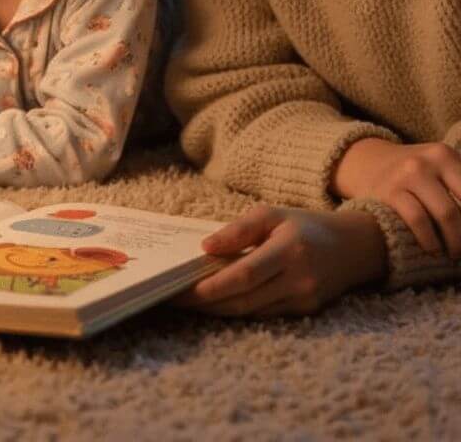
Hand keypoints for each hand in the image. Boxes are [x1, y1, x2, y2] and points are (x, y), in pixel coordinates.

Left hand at [173, 204, 385, 316]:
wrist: (355, 246)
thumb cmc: (305, 225)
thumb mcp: (271, 214)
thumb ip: (238, 230)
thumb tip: (206, 248)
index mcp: (289, 251)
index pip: (244, 276)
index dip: (212, 286)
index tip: (182, 288)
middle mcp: (298, 281)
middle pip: (244, 300)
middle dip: (206, 303)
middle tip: (173, 297)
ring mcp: (304, 300)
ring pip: (251, 312)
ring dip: (218, 309)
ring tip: (187, 300)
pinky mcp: (305, 312)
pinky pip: (264, 314)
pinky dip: (238, 308)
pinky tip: (217, 302)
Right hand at [331, 138, 460, 258]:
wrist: (366, 163)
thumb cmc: (414, 173)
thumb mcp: (439, 167)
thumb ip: (459, 187)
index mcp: (445, 154)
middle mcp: (427, 161)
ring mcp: (407, 175)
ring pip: (447, 214)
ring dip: (456, 242)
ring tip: (454, 253)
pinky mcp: (389, 192)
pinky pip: (419, 220)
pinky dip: (431, 240)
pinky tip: (433, 249)